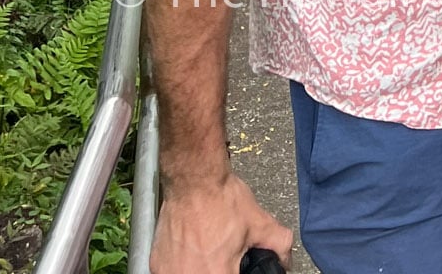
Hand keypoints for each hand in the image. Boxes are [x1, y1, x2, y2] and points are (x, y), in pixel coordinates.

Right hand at [150, 176, 290, 273]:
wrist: (193, 178)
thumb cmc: (221, 198)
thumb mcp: (258, 221)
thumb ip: (278, 244)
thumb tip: (285, 261)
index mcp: (218, 273)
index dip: (234, 272)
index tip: (233, 266)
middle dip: (219, 269)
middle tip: (221, 258)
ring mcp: (170, 273)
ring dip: (200, 269)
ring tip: (206, 253)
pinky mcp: (156, 266)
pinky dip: (182, 268)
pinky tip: (192, 252)